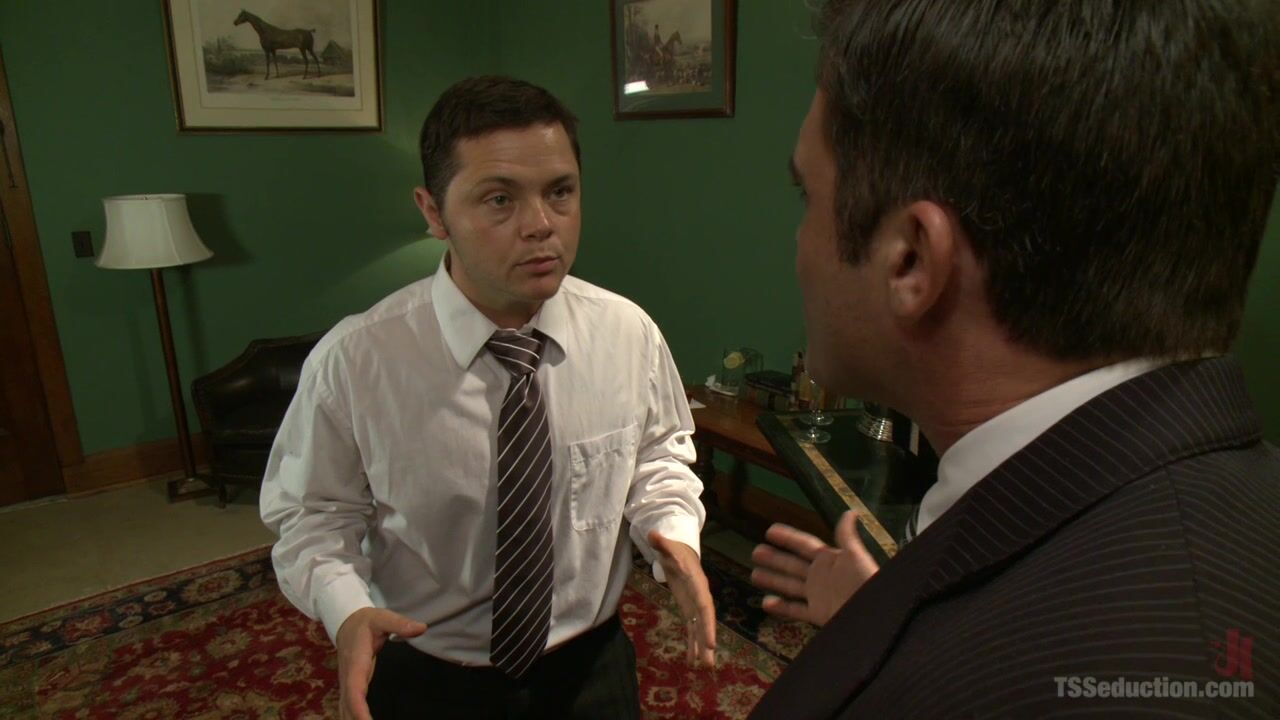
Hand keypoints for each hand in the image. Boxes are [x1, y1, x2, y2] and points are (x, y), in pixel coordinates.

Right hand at [335, 607, 426, 719]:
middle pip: (348, 705)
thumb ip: (400, 624)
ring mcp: (347, 683)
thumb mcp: (382, 617)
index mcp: (356, 662)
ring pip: (345, 708)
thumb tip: (421, 628)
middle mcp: (349, 676)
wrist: (346, 621)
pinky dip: (352, 717)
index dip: (358, 707)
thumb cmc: (365, 621)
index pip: (355, 689)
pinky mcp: (350, 686)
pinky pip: (347, 706)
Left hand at [648, 530, 716, 667]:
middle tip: (709, 663)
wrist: (682, 552)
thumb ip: (661, 543)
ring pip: (701, 629)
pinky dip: (692, 644)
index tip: (711, 642)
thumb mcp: (667, 546)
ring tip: (705, 668)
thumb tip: (653, 534)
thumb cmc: (675, 549)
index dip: (708, 624)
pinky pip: (692, 629)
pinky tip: (691, 661)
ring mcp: (695, 605)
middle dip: (708, 642)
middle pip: (706, 622)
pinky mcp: (689, 609)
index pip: (704, 606)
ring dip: (702, 648)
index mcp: (697, 584)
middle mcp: (700, 597)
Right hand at [750, 511, 878, 625]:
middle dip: (774, 558)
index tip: (770, 530)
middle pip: (792, 564)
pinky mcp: (818, 614)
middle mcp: (821, 576)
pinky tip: (766, 602)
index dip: (788, 537)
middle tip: (755, 552)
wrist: (872, 614)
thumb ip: (847, 536)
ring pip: (790, 586)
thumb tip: (849, 512)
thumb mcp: (857, 556)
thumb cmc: (866, 583)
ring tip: (754, 574)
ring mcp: (818, 595)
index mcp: (829, 559)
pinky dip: (781, 607)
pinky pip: (795, 610)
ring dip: (773, 580)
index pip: (804, 544)